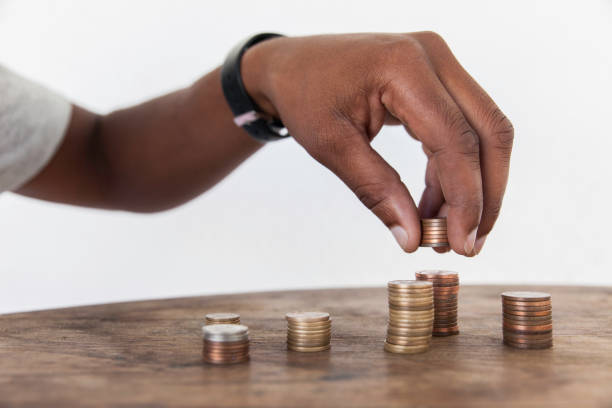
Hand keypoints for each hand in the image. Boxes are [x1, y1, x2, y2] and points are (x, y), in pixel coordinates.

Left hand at [243, 32, 513, 255]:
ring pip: (482, 131)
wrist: (291, 65)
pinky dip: (452, 171)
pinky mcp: (436, 79)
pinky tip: (433, 206)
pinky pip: (460, 128)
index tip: (462, 243)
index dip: (466, 197)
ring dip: (472, 186)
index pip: (455, 139)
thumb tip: (413, 238)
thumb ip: (375, 190)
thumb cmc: (304, 96)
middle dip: (485, 194)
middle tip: (469, 243)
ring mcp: (438, 64)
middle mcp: (432, 57)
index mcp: (404, 67)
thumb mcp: (332, 146)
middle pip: (488, 131)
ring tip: (444, 232)